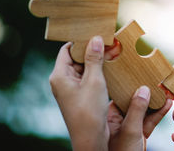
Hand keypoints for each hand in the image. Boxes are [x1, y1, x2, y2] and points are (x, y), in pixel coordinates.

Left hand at [49, 36, 171, 150]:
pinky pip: (89, 77)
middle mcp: (63, 81)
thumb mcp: (94, 81)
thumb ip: (95, 59)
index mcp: (59, 76)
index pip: (68, 49)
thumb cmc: (89, 112)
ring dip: (98, 60)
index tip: (96, 33)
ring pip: (85, 67)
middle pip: (77, 57)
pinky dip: (99, 71)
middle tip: (110, 42)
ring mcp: (72, 89)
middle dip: (93, 50)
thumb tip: (96, 39)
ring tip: (114, 52)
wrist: (90, 139)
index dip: (81, 40)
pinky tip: (112, 67)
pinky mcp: (80, 95)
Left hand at [107, 88, 172, 150]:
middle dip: (149, 93)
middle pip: (136, 102)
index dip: (134, 86)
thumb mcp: (130, 130)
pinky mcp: (140, 134)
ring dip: (157, 103)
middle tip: (161, 84)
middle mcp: (120, 120)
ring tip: (168, 92)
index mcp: (111, 117)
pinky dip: (159, 113)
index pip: (122, 96)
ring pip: (145, 111)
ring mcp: (131, 127)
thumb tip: (144, 89)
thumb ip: (137, 109)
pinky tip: (167, 104)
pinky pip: (150, 120)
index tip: (146, 77)